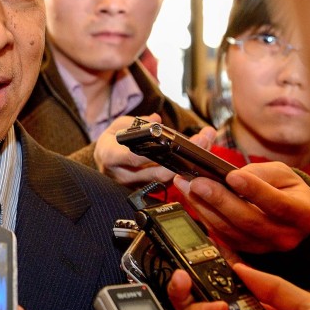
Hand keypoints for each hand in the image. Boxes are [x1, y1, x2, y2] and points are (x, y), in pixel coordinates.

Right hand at [94, 114, 215, 186]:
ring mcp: (136, 186)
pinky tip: (198, 153)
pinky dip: (185, 167)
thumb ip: (137, 122)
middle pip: (158, 172)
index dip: (153, 150)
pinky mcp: (147, 189)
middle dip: (183, 156)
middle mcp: (123, 175)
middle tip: (202, 139)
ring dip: (189, 161)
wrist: (104, 161)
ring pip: (167, 178)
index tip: (171, 141)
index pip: (133, 157)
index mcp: (111, 157)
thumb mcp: (118, 126)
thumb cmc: (111, 142)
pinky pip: (169, 181)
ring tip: (206, 141)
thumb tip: (156, 120)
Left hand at [174, 161, 309, 253]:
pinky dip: (205, 217)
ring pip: (230, 230)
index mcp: (302, 214)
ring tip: (188, 186)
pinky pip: (222, 235)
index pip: (277, 204)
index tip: (231, 175)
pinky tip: (193, 199)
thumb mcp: (284, 174)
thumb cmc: (289, 190)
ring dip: (205, 207)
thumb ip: (261, 173)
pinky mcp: (246, 249)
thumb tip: (230, 176)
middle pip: (248, 220)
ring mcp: (265, 246)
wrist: (294, 213)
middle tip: (197, 182)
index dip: (254, 190)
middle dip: (219, 199)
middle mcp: (285, 235)